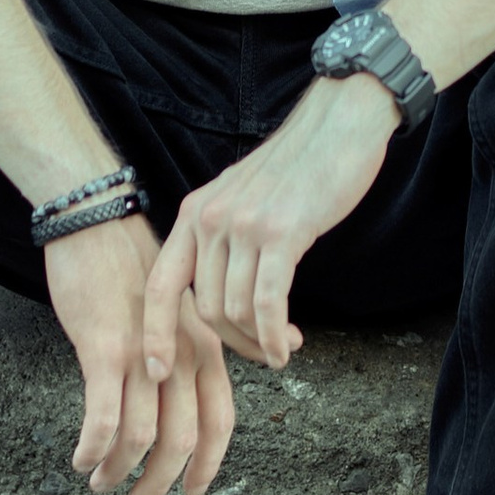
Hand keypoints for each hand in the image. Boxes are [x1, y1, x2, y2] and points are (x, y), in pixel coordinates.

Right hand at [47, 213, 231, 494]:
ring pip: (142, 436)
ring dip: (119, 471)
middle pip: (182, 439)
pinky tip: (82, 460)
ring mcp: (143, 354)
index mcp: (204, 349)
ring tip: (100, 483)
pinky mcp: (104, 349)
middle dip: (159, 483)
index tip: (194, 492)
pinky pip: (103, 416)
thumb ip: (237, 334)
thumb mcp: (193, 303)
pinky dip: (94, 448)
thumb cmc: (137, 268)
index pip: (219, 421)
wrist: (98, 225)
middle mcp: (181, 356)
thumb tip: (296, 344)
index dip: (208, 464)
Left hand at [145, 75, 396, 378]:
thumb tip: (221, 291)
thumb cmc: (299, 164)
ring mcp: (243, 225)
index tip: (159, 371)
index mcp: (195, 212)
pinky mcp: (281, 232)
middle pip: (205, 309)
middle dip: (235, 344)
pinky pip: (266, 303)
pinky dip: (274, 336)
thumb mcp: (242, 195)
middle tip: (263, 351)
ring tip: (283, 345)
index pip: (160, 284)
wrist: (340, 123)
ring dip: (260, 342)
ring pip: (236, 311)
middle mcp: (209, 219)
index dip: (155, 333)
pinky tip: (288, 347)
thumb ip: (224, 236)